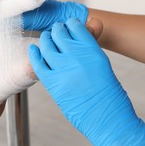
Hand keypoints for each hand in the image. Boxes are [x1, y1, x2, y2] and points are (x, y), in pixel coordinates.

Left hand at [29, 18, 144, 145]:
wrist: (109, 120)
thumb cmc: (110, 95)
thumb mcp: (103, 66)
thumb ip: (89, 50)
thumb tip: (81, 36)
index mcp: (93, 50)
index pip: (76, 27)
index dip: (70, 24)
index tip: (67, 26)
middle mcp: (77, 56)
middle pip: (59, 33)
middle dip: (56, 30)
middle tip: (55, 32)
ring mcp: (64, 70)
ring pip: (47, 45)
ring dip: (46, 40)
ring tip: (47, 40)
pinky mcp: (53, 84)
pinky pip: (38, 64)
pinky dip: (34, 54)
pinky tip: (34, 50)